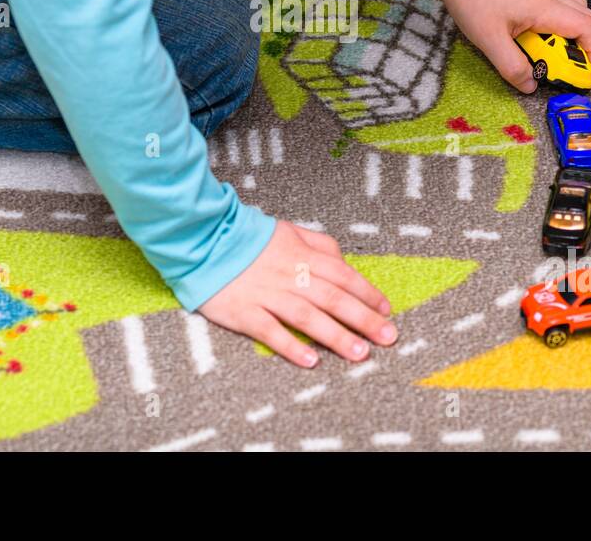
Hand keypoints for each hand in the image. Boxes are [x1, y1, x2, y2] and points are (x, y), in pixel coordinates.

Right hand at [198, 220, 397, 366]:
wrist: (203, 238)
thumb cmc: (248, 238)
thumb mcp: (289, 230)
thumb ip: (319, 244)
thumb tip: (343, 261)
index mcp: (302, 255)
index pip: (343, 275)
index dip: (367, 293)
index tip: (386, 310)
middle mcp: (290, 276)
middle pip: (333, 299)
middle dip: (364, 320)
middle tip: (388, 338)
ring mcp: (267, 295)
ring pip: (308, 317)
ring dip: (336, 336)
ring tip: (360, 354)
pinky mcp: (244, 312)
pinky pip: (271, 331)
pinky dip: (291, 346)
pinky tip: (311, 361)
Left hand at [422, 0, 590, 93]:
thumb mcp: (490, 41)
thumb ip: (512, 66)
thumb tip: (531, 85)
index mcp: (546, 8)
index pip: (587, 30)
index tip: (585, 74)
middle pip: (586, 18)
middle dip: (584, 45)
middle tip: (565, 65)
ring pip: (573, 7)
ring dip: (570, 30)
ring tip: (550, 49)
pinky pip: (557, 1)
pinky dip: (557, 19)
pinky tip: (534, 31)